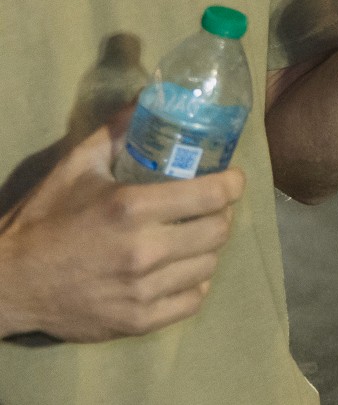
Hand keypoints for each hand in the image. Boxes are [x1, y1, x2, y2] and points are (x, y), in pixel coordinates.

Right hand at [0, 119, 243, 342]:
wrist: (8, 283)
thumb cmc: (45, 220)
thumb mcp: (76, 167)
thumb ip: (118, 131)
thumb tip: (150, 98)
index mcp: (131, 207)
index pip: (213, 194)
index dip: (231, 183)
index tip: (230, 178)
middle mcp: (143, 251)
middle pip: (218, 230)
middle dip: (219, 214)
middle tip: (207, 208)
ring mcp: (142, 290)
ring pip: (209, 265)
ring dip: (205, 249)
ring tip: (190, 238)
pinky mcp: (138, 322)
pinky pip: (193, 300)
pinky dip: (192, 284)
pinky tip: (178, 270)